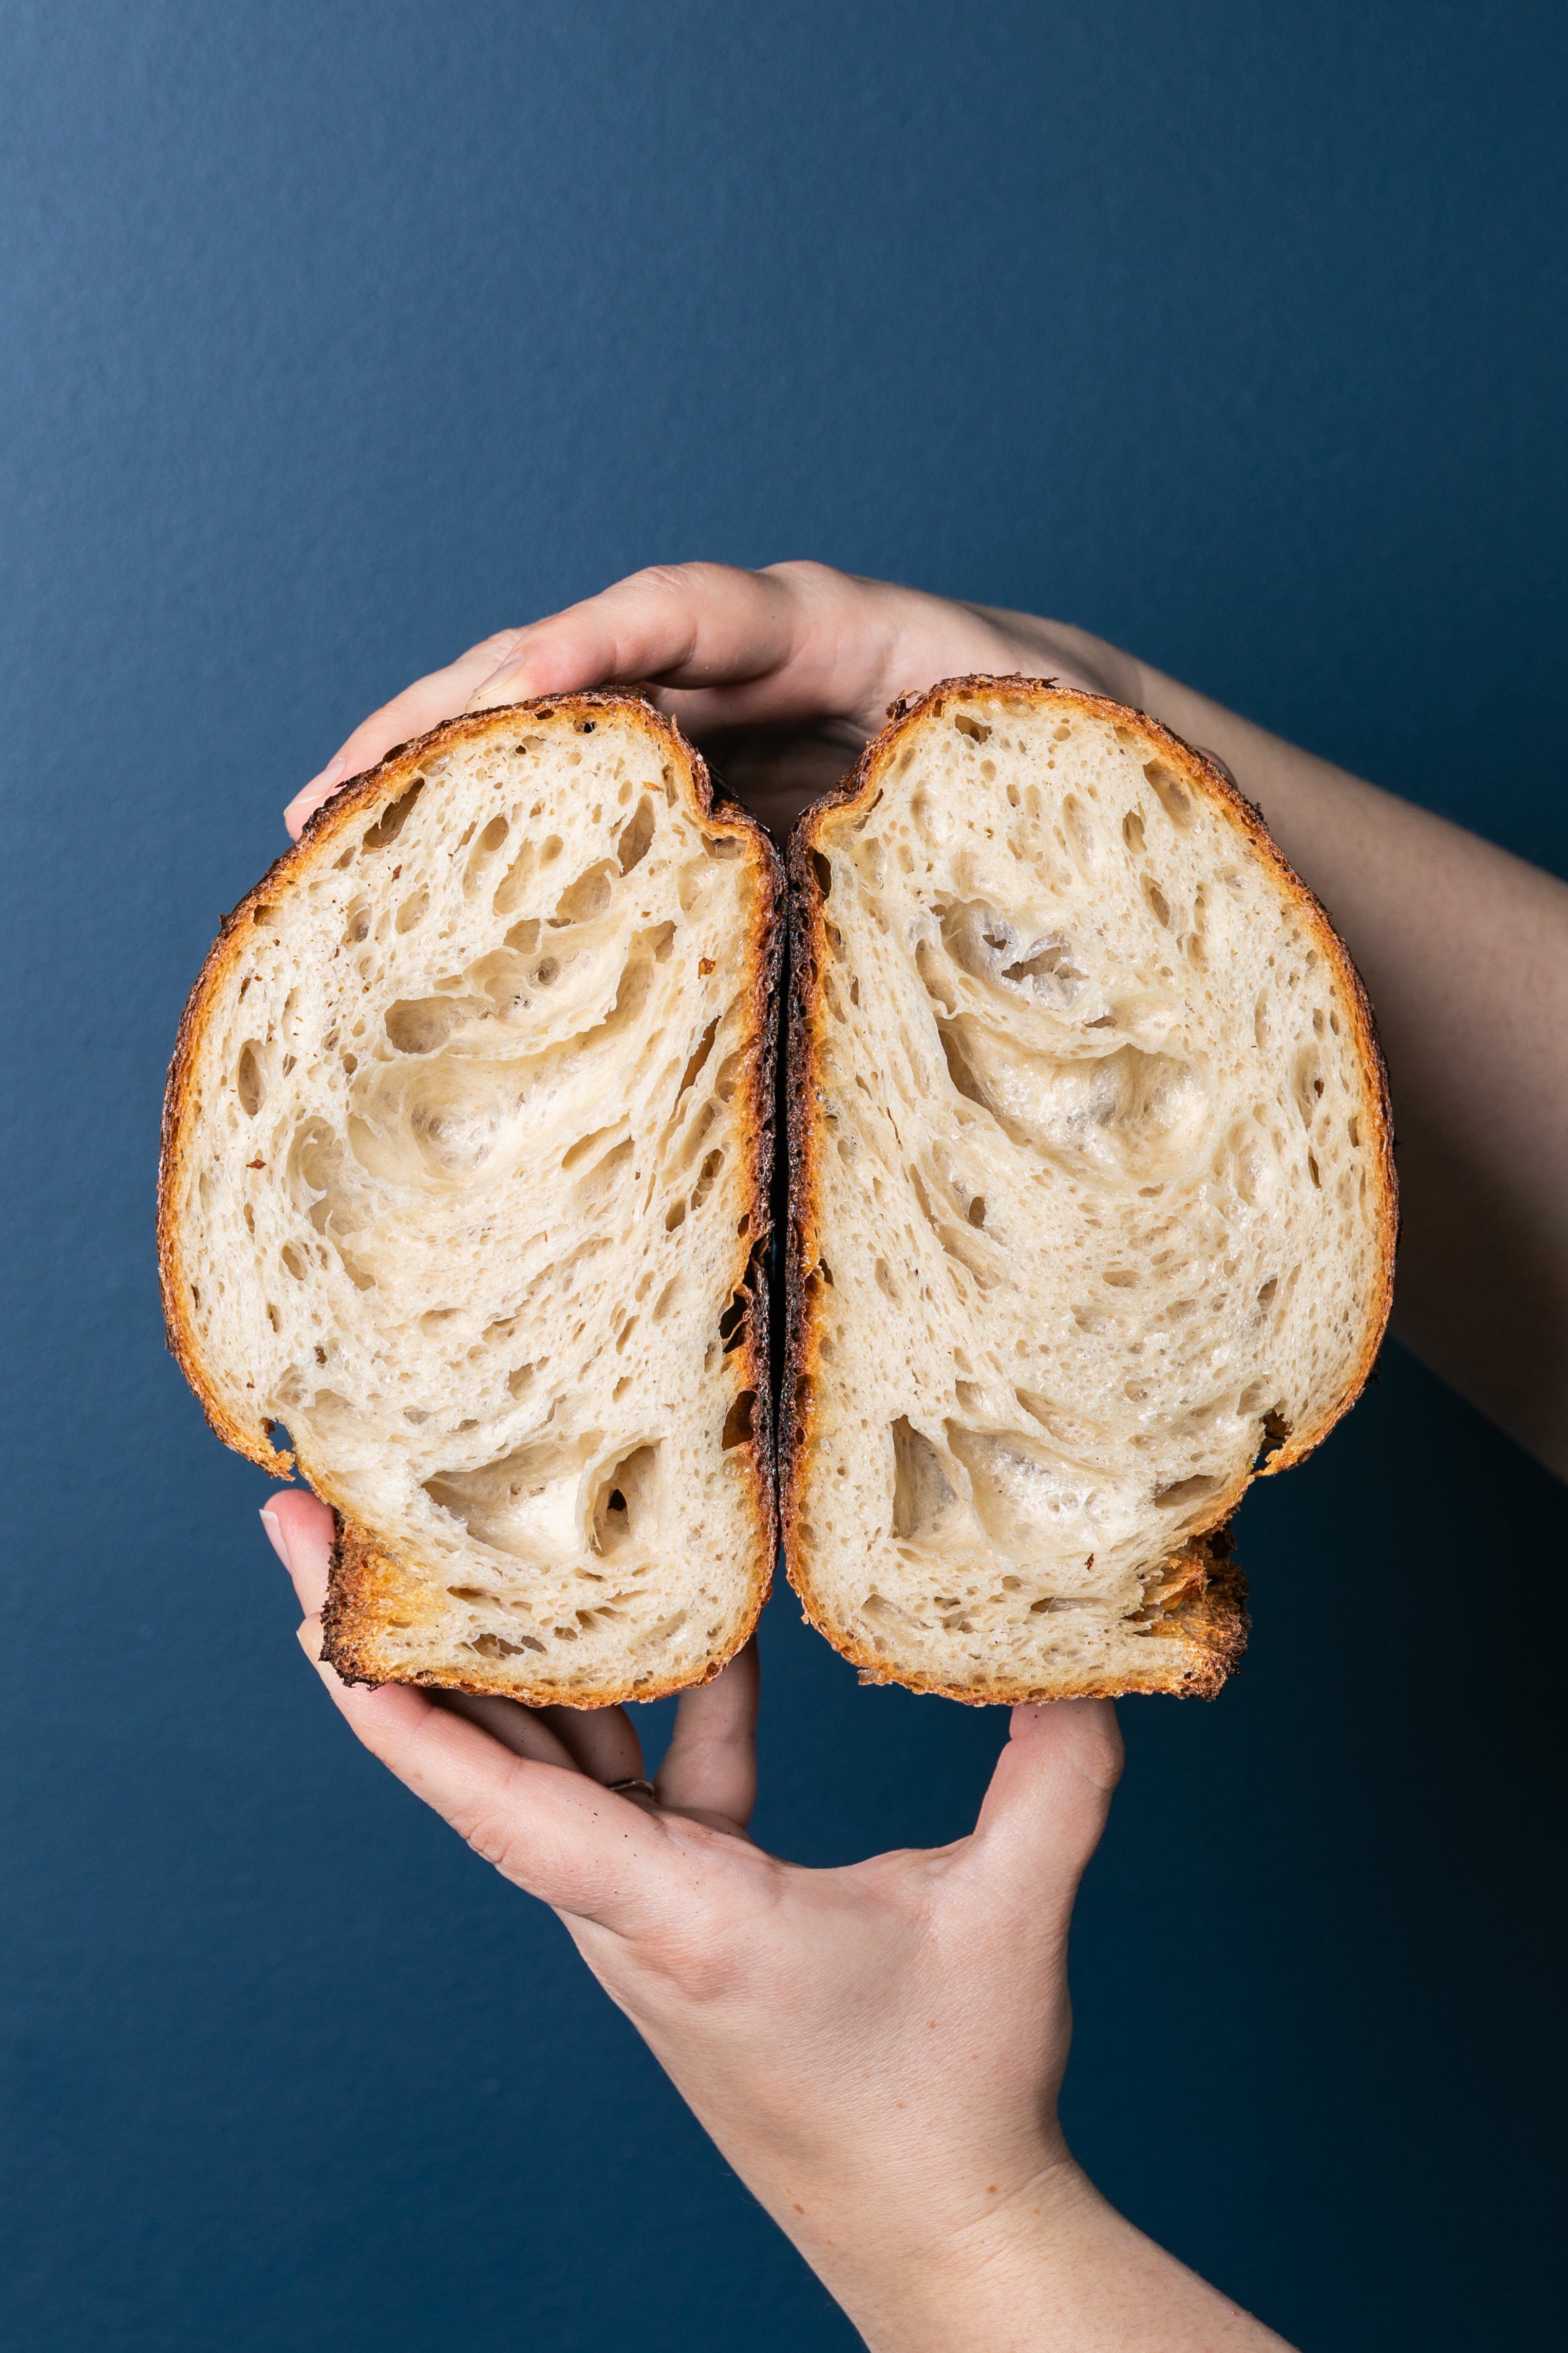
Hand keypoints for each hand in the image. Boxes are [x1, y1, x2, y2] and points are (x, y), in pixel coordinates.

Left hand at [260, 1489, 1287, 2350]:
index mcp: (676, 1917)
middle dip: (384, 1639)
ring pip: (544, 1758)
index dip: (402, 1708)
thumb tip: (1091, 1662)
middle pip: (474, 1754)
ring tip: (447, 1545)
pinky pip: (635, 1779)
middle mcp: (625, 1911)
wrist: (935, 2224)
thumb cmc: (948, 2099)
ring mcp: (643, 1910)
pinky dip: (648, 1696)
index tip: (314, 1614)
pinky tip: (690, 1621)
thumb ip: (1052, 1779)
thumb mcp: (1005, 1923)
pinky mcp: (684, 1908)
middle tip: (310, 1522)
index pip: (503, 1802)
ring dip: (494, 1656)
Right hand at [283, 562, 1135, 842]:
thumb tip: (834, 839)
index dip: (586, 644)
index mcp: (826, 623)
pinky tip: (433, 877)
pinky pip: (594, 795)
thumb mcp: (1024, 745)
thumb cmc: (1068, 739)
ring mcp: (718, 715)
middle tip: (331, 793)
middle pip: (570, 663)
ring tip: (328, 832)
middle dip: (449, 719)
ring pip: (559, 730)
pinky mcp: (711, 779)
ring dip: (445, 777)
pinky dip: (513, 829)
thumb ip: (942, 767)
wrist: (1083, 740)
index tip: (502, 692)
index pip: (679, 610)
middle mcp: (746, 658)